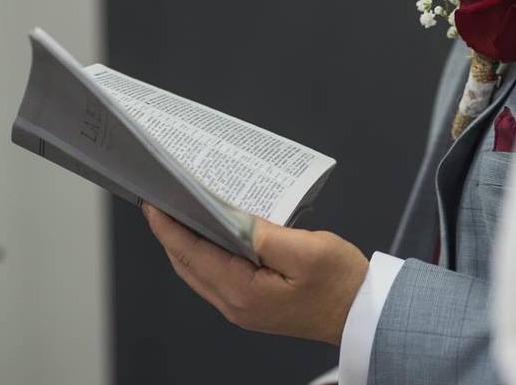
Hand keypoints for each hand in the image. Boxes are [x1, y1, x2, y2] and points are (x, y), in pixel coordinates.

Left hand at [142, 203, 368, 345]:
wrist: (362, 314)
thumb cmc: (341, 283)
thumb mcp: (308, 250)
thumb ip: (265, 235)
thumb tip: (234, 219)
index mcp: (243, 292)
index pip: (193, 255)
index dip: (169, 228)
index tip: (153, 203)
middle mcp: (236, 305)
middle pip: (189, 265)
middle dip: (171, 234)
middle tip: (161, 202)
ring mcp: (243, 308)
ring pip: (200, 272)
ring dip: (187, 244)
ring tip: (181, 214)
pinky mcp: (253, 304)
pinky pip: (217, 276)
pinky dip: (206, 254)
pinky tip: (212, 235)